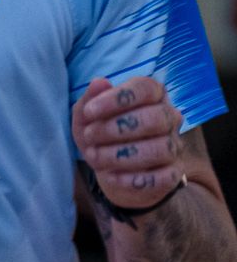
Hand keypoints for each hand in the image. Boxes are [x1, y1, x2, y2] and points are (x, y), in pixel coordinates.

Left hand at [75, 72, 195, 206]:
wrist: (114, 172)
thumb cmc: (102, 136)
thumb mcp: (87, 118)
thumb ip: (90, 99)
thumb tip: (99, 82)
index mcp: (152, 97)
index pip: (146, 88)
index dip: (118, 98)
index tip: (89, 111)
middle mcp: (169, 118)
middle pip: (155, 118)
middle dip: (115, 128)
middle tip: (89, 135)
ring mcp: (174, 147)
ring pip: (159, 149)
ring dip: (120, 155)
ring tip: (94, 156)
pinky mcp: (173, 173)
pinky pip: (163, 177)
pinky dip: (133, 179)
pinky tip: (111, 176)